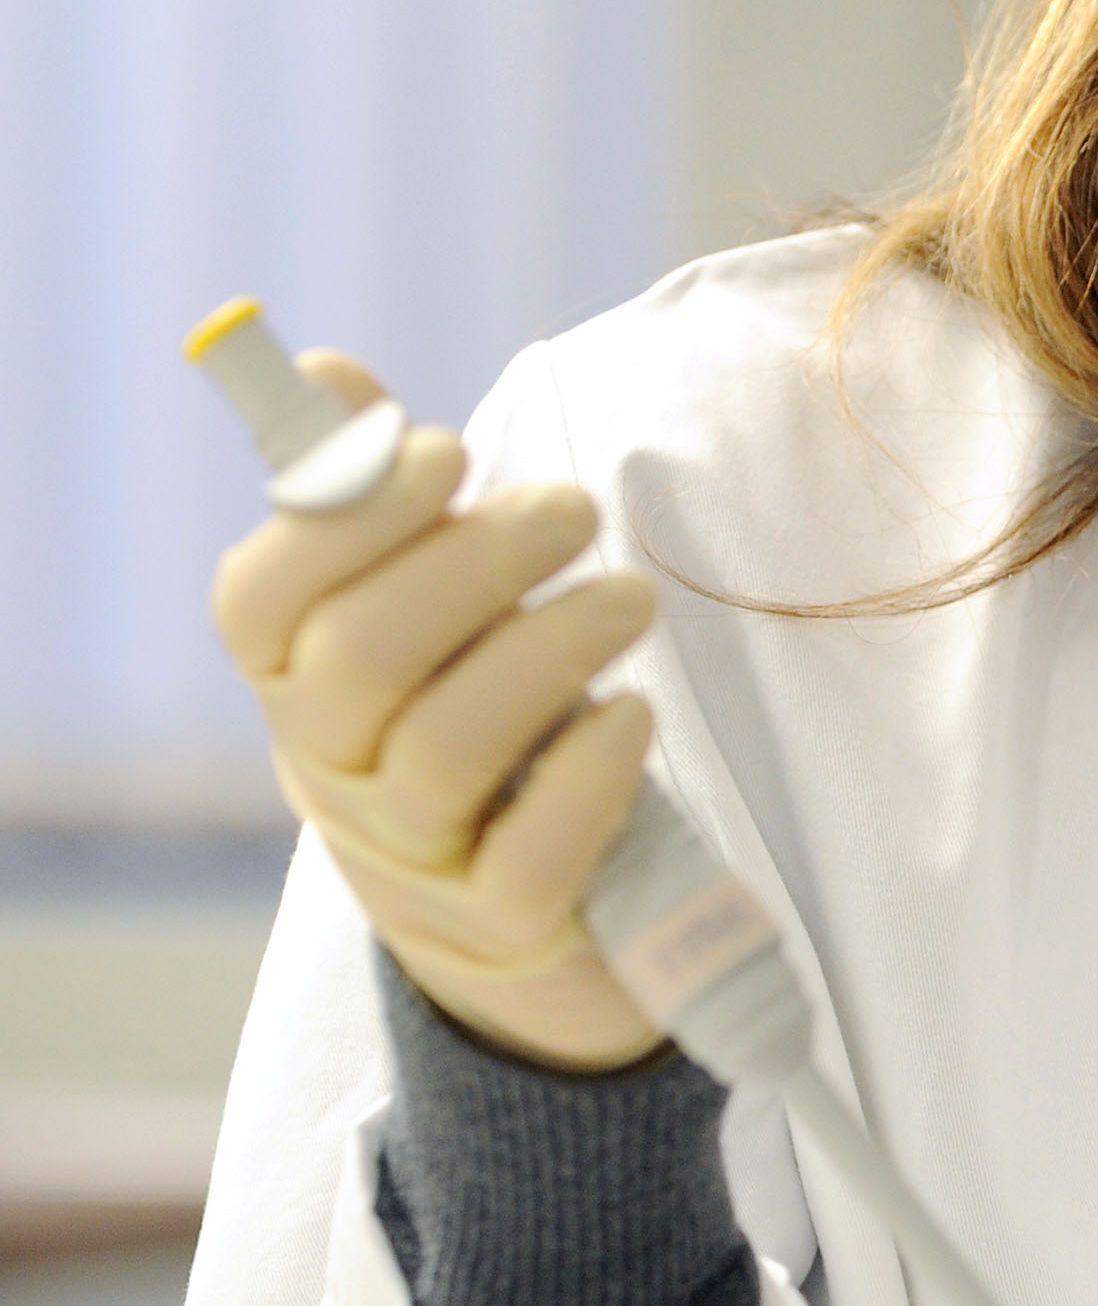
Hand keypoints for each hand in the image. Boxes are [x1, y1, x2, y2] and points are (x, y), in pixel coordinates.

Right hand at [211, 352, 664, 1068]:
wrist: (526, 921)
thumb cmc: (476, 714)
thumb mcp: (424, 606)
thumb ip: (379, 495)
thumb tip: (330, 376)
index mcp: (293, 682)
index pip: (258, 603)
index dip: (344, 517)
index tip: (443, 449)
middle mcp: (331, 775)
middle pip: (358, 662)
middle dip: (473, 564)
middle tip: (573, 510)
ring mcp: (412, 861)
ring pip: (443, 752)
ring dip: (547, 651)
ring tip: (630, 597)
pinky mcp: (504, 928)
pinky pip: (527, 859)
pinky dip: (586, 776)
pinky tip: (631, 715)